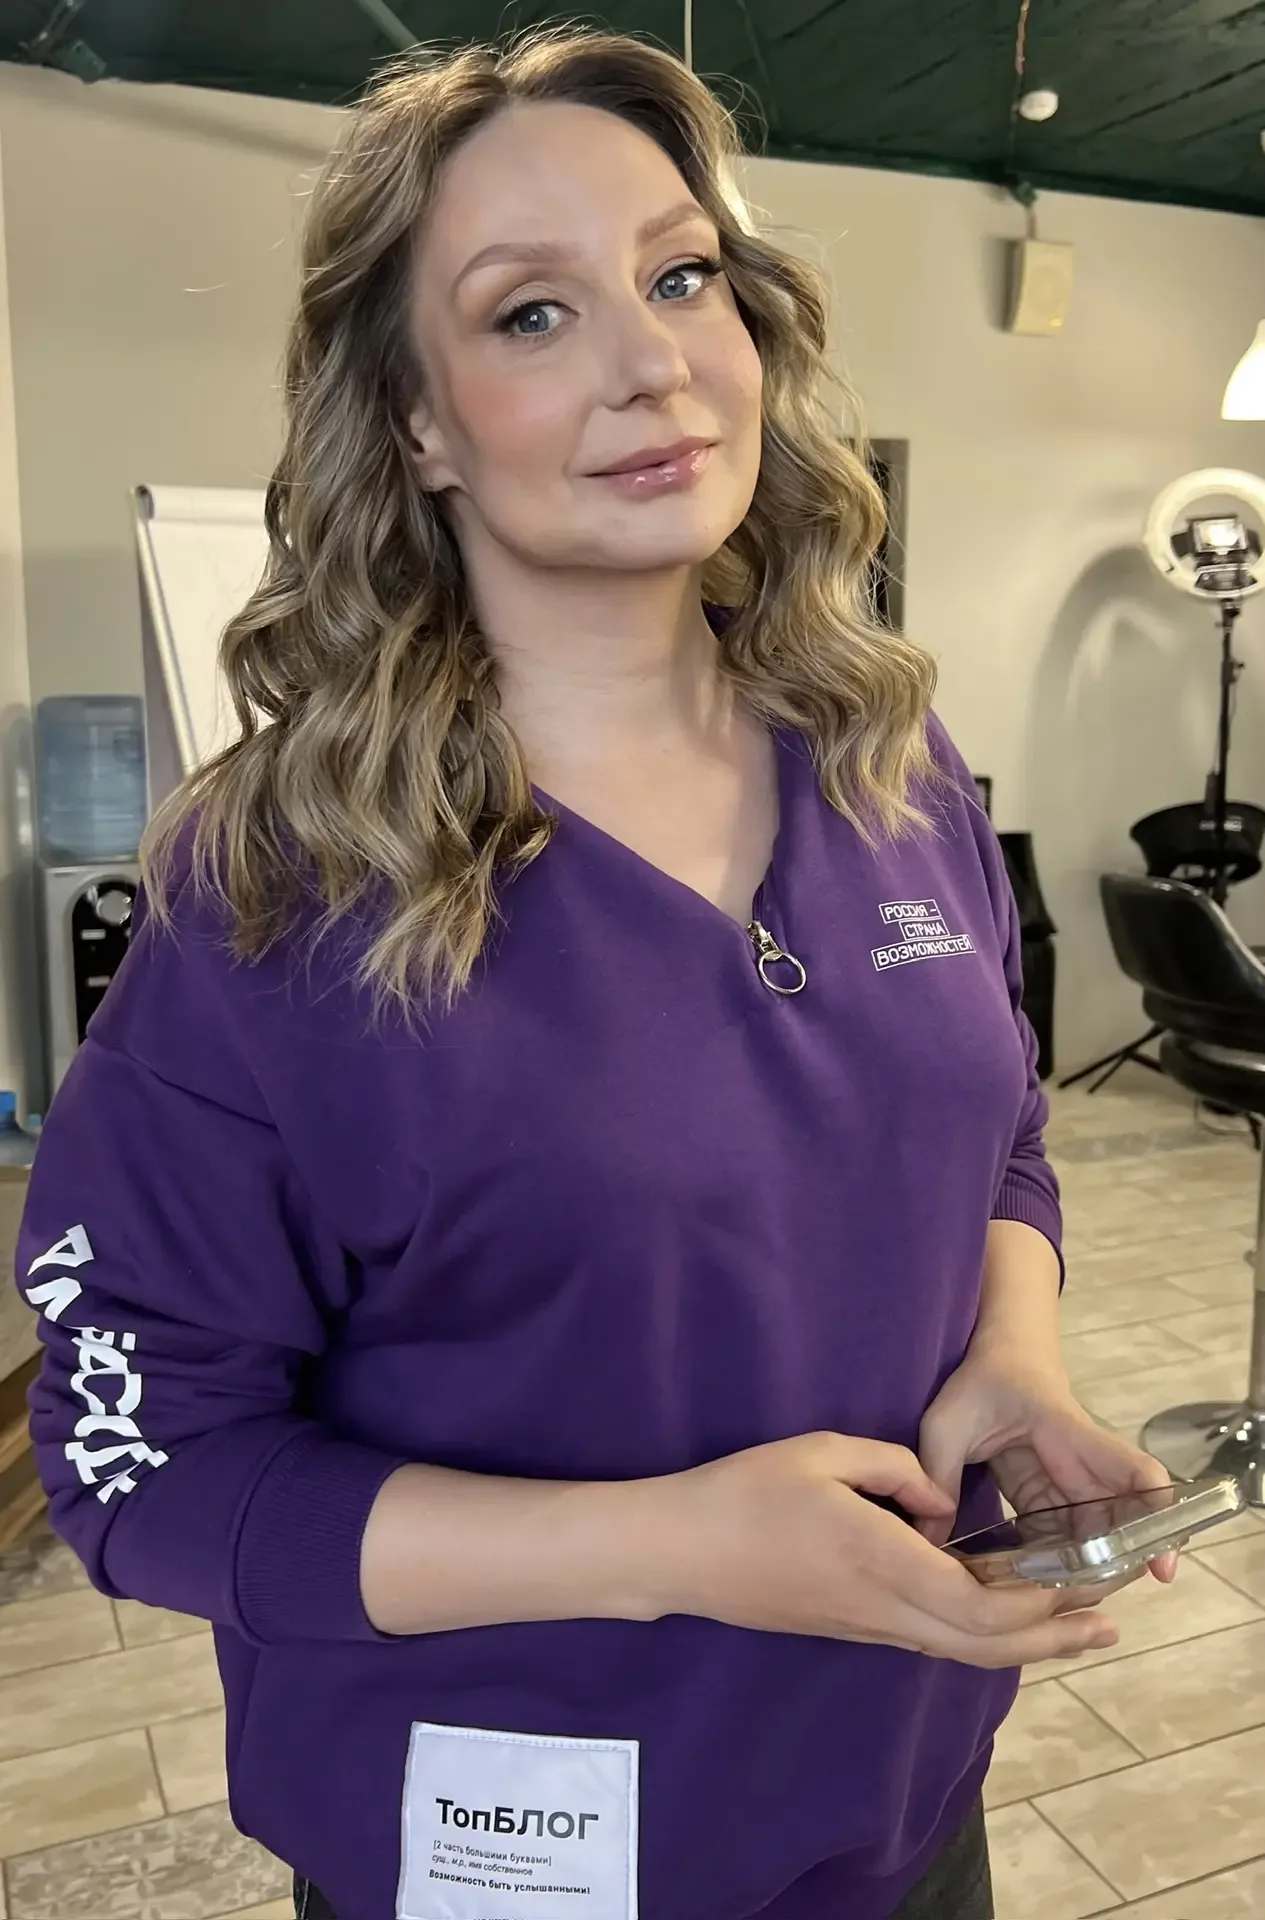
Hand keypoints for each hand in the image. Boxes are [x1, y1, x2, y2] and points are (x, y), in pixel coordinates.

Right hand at [655, 1431, 1120, 1667]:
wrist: (680, 1551)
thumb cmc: (744, 1493)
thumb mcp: (823, 1452)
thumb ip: (896, 1467)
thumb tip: (941, 1501)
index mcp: (880, 1561)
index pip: (980, 1608)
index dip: (1039, 1606)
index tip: (1081, 1581)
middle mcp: (882, 1608)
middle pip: (985, 1645)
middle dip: (1054, 1636)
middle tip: (1107, 1621)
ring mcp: (866, 1626)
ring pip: (960, 1651)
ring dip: (1025, 1644)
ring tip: (1076, 1629)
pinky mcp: (851, 1628)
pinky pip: (931, 1641)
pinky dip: (981, 1636)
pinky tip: (1000, 1618)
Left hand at [918, 1345, 1178, 1583]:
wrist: (999, 1357)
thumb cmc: (980, 1382)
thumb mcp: (948, 1422)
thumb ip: (938, 1475)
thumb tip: (926, 1542)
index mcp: (1071, 1439)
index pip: (1137, 1475)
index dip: (1159, 1518)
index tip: (1160, 1566)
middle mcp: (1084, 1469)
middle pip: (1123, 1525)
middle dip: (1116, 1570)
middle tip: (1086, 1609)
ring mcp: (1071, 1487)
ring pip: (1098, 1540)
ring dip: (1088, 1575)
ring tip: (1055, 1616)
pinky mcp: (1052, 1500)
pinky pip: (1068, 1541)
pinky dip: (1059, 1570)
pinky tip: (1035, 1600)